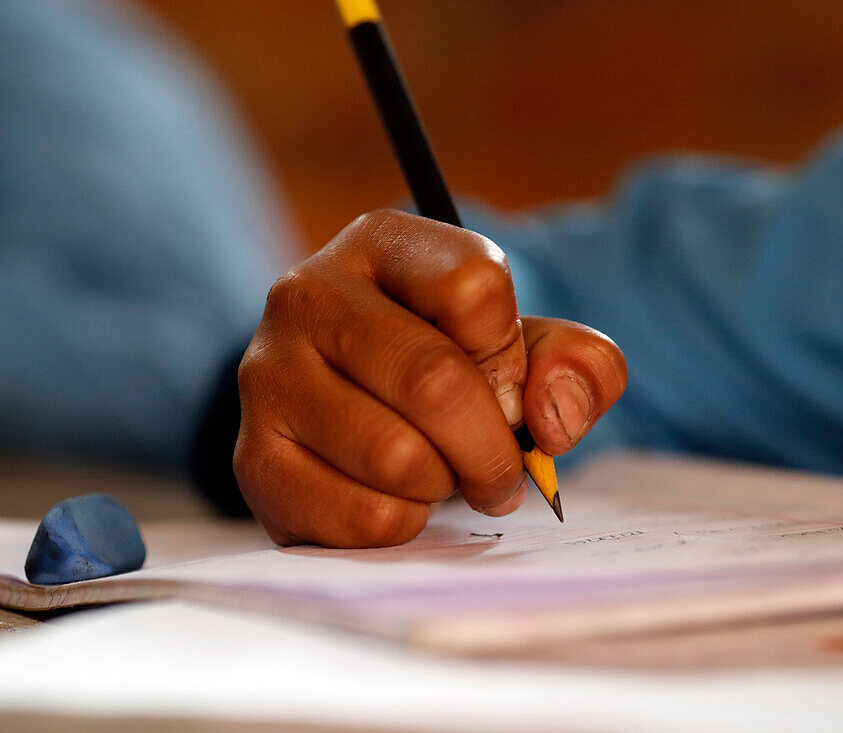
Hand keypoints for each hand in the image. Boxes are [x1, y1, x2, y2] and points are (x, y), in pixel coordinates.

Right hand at [234, 210, 626, 547]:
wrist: (357, 413)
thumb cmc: (456, 370)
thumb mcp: (532, 347)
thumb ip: (579, 365)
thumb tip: (550, 419)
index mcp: (382, 243)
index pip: (474, 287)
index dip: (511, 357)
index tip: (507, 389)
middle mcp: (308, 294)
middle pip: (435, 380)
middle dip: (491, 446)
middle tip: (500, 471)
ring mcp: (270, 375)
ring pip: (396, 456)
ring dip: (444, 485)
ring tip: (439, 474)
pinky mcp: (255, 457)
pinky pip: (361, 515)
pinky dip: (404, 523)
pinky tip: (396, 499)